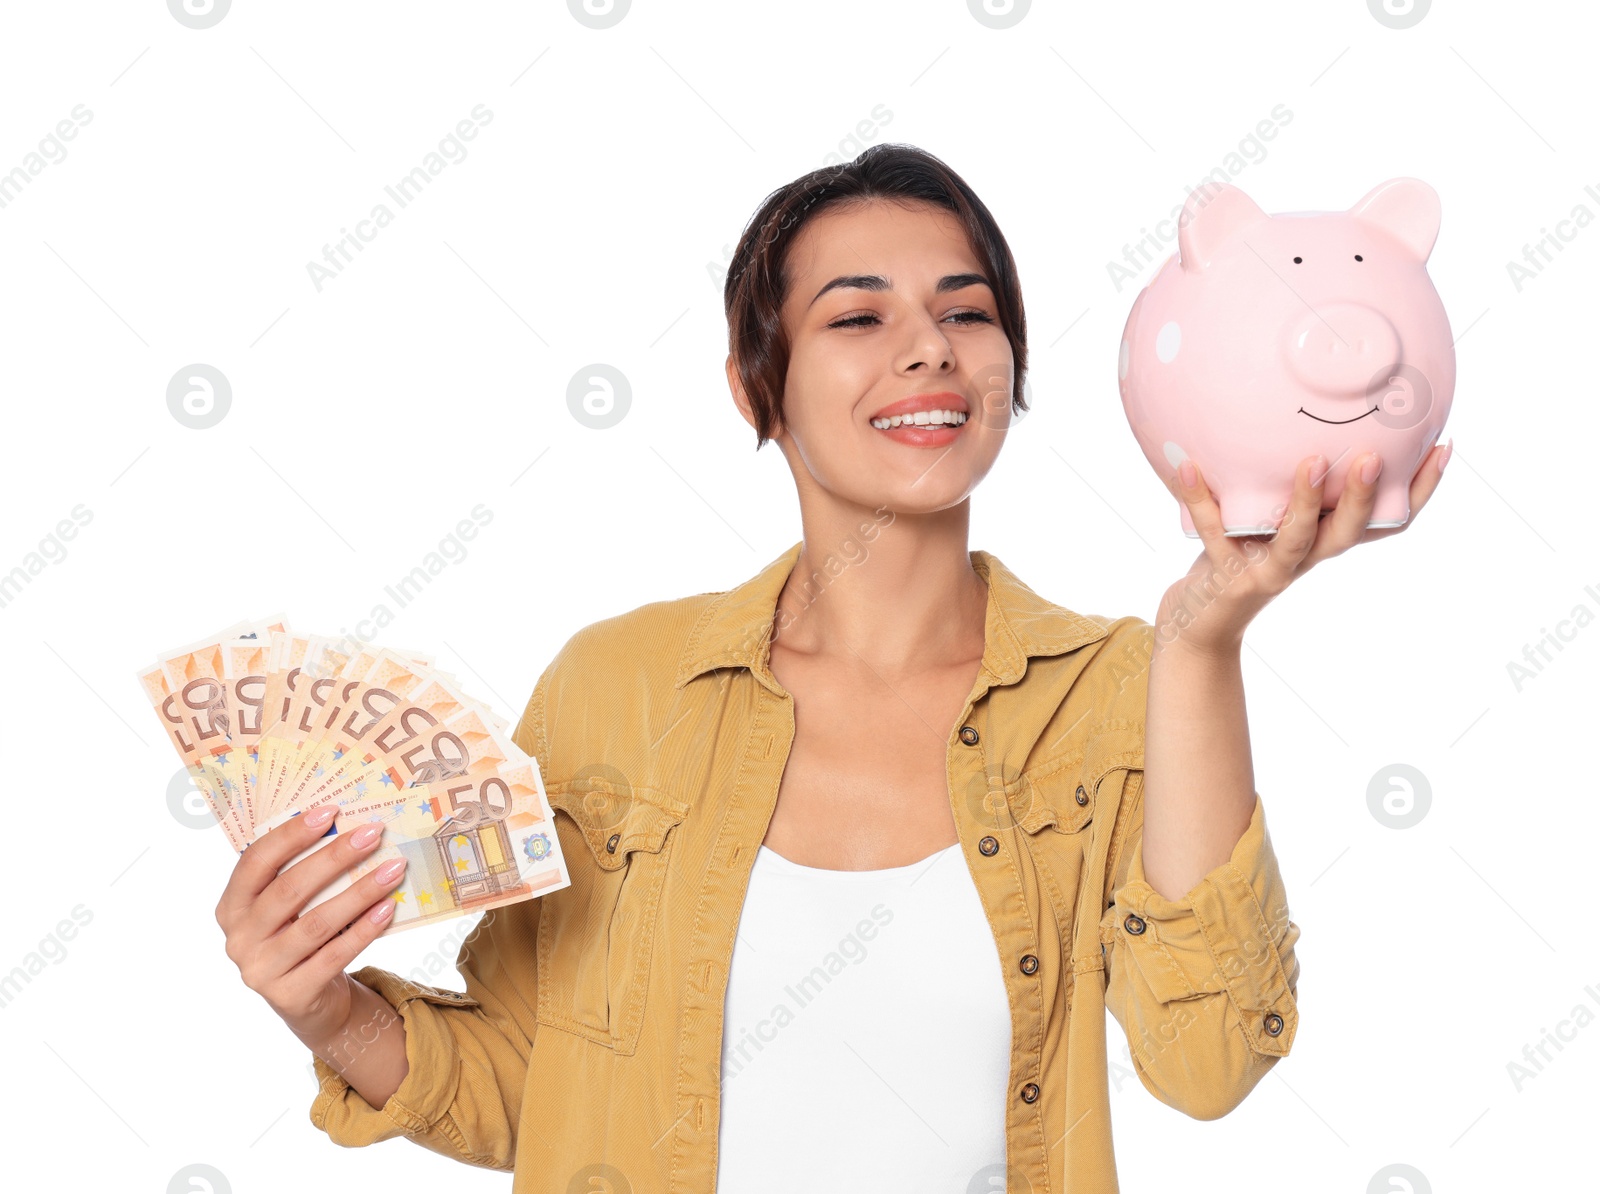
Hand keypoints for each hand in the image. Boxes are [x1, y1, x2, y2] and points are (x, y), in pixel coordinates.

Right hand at [214, 806, 407, 1043]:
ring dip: (359, 892)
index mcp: (231, 907)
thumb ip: (302, 875)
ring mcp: (261, 970)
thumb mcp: (291, 909)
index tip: (331, 811)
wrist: (309, 1002)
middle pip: (289, 890)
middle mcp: (238, 939)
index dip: (291, 834)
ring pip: (316, 923)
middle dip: (334, 857)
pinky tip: (387, 907)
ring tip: (393, 869)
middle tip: (373, 834)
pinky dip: (364, 929)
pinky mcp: (290, 995)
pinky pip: (334, 955)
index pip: (256, 862)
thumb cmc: (301, 938)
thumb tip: (348, 828)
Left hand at [1157, 439, 1452, 656]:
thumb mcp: (1279, 515)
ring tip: (1310, 461)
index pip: (1385, 520)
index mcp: (1326, 538)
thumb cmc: (1245, 553)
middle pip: (1348, 531)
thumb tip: (1302, 412)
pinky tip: (1187, 465)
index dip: (1420, 491)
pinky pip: (1212, 529)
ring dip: (1305, 500)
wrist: (1201, 616)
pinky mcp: (1226, 572)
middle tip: (1375, 456)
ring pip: (1295, 539)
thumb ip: (1296, 480)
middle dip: (1363, 495)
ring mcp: (1267, 567)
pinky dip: (1199, 497)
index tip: (1443, 446)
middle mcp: (1306, 555)